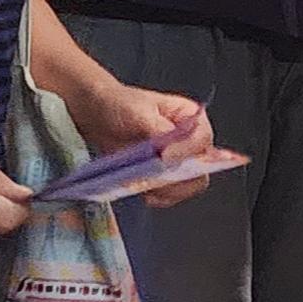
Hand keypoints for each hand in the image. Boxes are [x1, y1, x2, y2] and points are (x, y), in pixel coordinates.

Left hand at [75, 84, 221, 208]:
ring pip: (188, 185)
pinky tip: (143, 192)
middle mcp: (190, 141)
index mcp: (190, 118)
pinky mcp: (164, 177)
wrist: (100, 117)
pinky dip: (159, 197)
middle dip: (181, 176)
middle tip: (156, 177)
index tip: (164, 157)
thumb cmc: (121, 104)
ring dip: (167, 189)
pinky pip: (171, 195)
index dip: (187, 150)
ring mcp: (178, 162)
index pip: (201, 139)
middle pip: (202, 167)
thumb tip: (167, 146)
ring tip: (143, 183)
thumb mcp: (138, 110)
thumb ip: (156, 128)